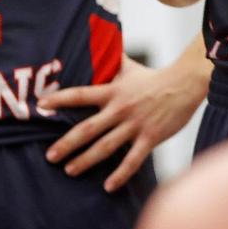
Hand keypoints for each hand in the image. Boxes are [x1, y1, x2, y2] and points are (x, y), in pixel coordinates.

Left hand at [41, 54, 203, 191]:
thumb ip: (110, 61)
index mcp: (112, 91)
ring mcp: (135, 124)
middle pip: (88, 128)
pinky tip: (108, 186)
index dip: (60, 99)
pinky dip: (121, 174)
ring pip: (106, 146)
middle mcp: (120, 109)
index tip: (41, 106)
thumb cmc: (153, 78)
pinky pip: (133, 159)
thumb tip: (97, 41)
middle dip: (67, 143)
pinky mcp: (151, 137)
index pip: (80, 94)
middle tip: (50, 156)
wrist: (186, 84)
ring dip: (86, 160)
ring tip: (69, 170)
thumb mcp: (129, 67)